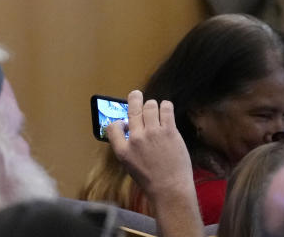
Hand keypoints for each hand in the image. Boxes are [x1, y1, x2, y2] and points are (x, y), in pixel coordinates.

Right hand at [107, 91, 202, 235]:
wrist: (170, 189)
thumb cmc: (152, 180)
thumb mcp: (130, 165)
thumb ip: (127, 147)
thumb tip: (130, 129)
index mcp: (123, 150)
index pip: (112, 126)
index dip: (118, 122)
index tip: (124, 122)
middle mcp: (136, 139)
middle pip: (132, 109)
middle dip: (134, 98)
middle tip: (137, 94)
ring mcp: (153, 133)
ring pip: (150, 105)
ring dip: (152, 105)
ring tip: (156, 110)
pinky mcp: (169, 131)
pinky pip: (166, 109)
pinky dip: (165, 106)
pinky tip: (166, 109)